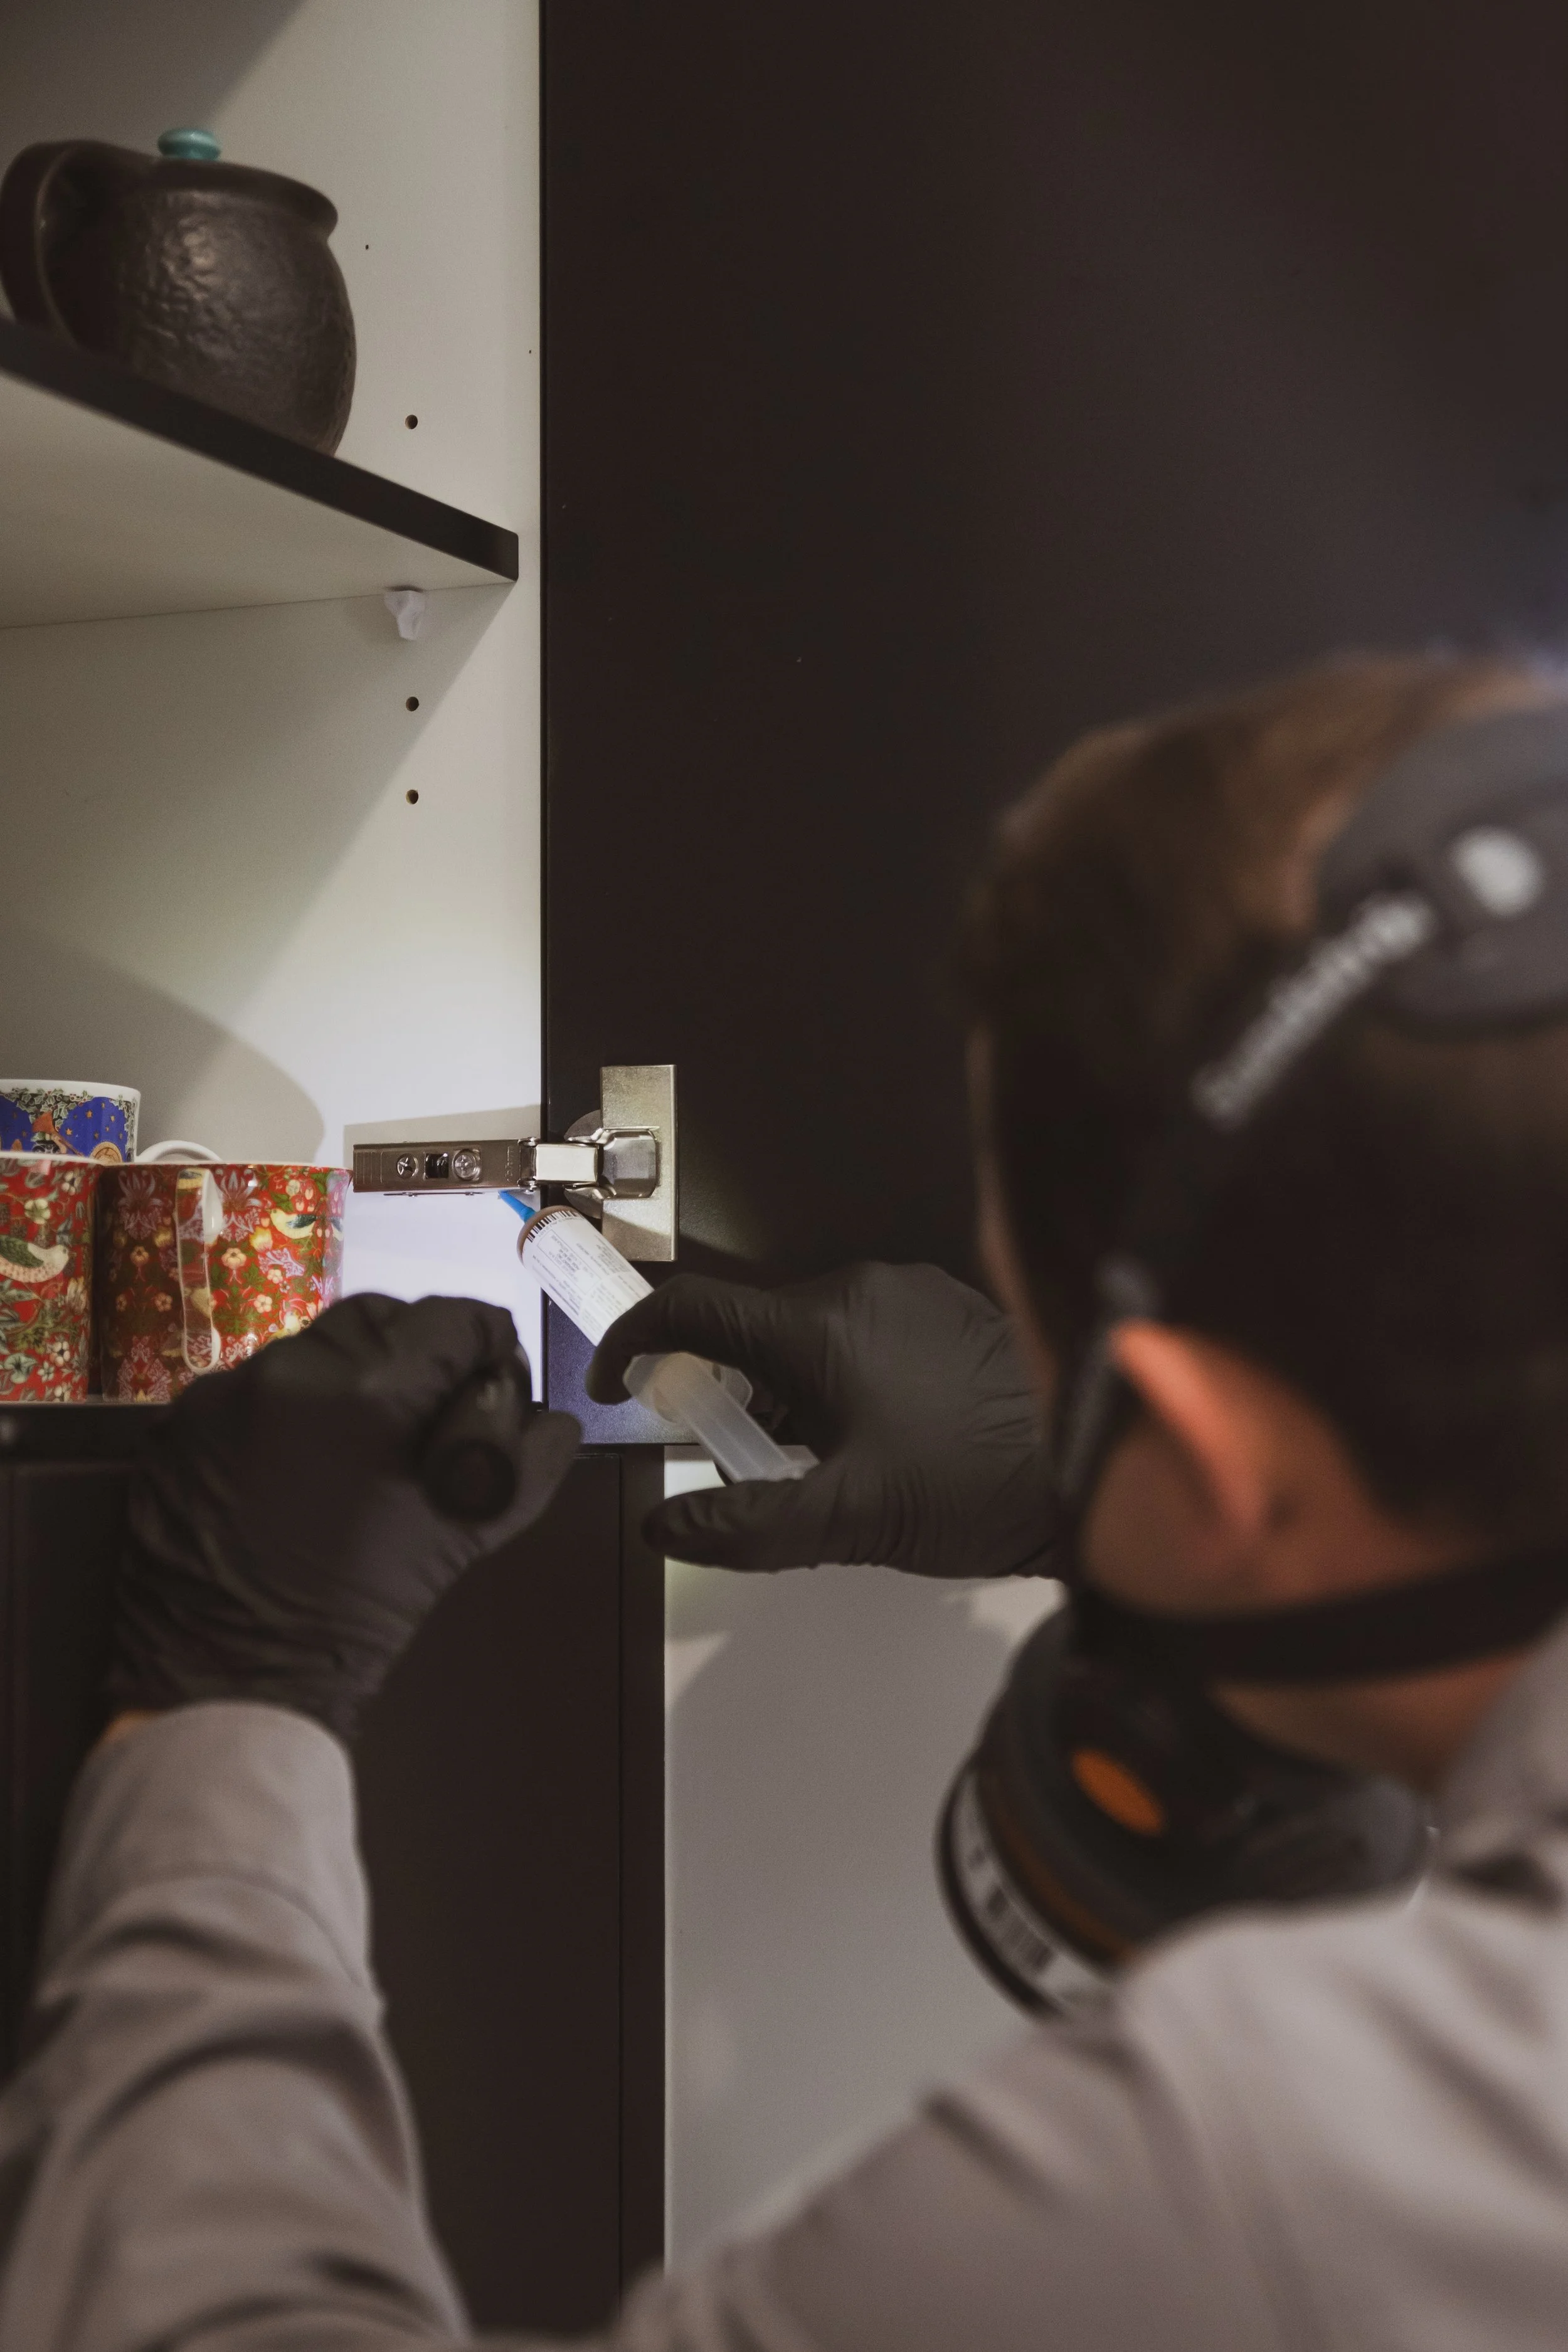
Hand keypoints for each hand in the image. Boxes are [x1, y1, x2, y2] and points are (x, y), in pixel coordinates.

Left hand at [108, 1294, 581, 1740]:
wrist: (222, 1687)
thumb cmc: (350, 1620)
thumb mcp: (460, 1538)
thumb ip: (526, 1464)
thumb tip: (551, 1420)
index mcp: (368, 1393)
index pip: (453, 1318)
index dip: (488, 1343)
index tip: (492, 1373)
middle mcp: (289, 1371)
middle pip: (381, 1319)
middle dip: (418, 1354)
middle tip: (432, 1408)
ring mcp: (223, 1394)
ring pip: (312, 1349)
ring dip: (348, 1379)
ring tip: (360, 1444)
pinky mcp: (178, 1422)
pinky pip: (253, 1389)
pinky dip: (286, 1413)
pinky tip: (296, 1467)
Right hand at [589, 1261, 1061, 1576]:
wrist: (1108, 1459)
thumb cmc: (976, 1488)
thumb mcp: (849, 1520)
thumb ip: (746, 1524)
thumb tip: (663, 1527)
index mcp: (819, 1324)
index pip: (689, 1307)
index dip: (631, 1342)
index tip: (614, 1387)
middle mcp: (861, 1287)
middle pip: (755, 1329)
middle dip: (730, 1391)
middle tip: (739, 1460)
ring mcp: (915, 1293)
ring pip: (815, 1335)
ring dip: (795, 1392)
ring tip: (829, 1466)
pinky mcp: (957, 1310)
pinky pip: (870, 1335)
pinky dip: (848, 1381)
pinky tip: (885, 1441)